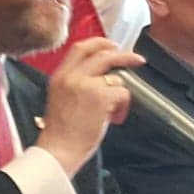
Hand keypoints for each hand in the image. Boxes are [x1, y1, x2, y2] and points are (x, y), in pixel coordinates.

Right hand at [34, 38, 143, 176]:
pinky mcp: (100, 97)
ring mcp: (86, 85)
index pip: (81, 48)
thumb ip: (76, 83)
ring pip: (116, 76)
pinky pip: (122, 92)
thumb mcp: (60, 99)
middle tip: (136, 59)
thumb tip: (102, 76)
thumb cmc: (61, 132)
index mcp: (59, 76)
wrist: (58, 150)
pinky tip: (115, 117)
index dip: (100, 43)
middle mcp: (71, 77)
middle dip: (123, 54)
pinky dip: (123, 105)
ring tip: (116, 108)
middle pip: (102, 53)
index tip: (112, 47)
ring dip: (121, 91)